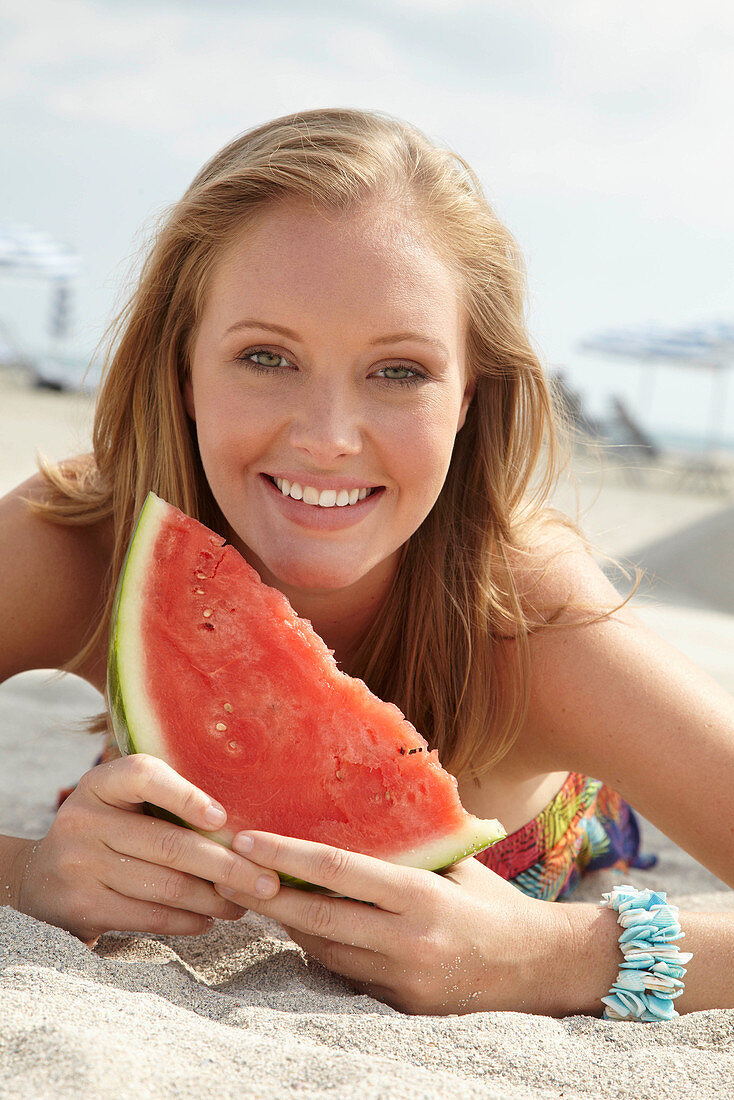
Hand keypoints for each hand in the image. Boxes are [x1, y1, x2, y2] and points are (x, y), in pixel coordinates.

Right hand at [15, 754, 257, 944]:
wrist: (40, 882)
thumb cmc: (106, 834)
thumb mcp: (119, 804)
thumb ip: (164, 801)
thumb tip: (242, 821)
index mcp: (100, 785)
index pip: (143, 774)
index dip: (187, 795)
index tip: (223, 817)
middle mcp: (85, 821)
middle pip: (171, 844)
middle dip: (228, 865)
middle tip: (267, 880)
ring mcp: (80, 866)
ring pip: (168, 886)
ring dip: (216, 899)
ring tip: (245, 902)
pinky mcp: (83, 907)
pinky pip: (151, 917)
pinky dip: (190, 920)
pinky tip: (211, 918)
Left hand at [212, 830, 564, 1014]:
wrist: (538, 967)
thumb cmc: (490, 901)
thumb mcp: (453, 864)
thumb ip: (405, 847)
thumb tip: (350, 812)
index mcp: (420, 896)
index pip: (337, 872)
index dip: (285, 856)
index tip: (245, 840)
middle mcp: (407, 941)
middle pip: (315, 919)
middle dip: (264, 895)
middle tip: (222, 871)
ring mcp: (401, 980)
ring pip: (322, 950)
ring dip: (286, 923)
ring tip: (253, 891)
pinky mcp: (398, 1007)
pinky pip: (343, 974)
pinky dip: (319, 948)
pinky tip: (302, 925)